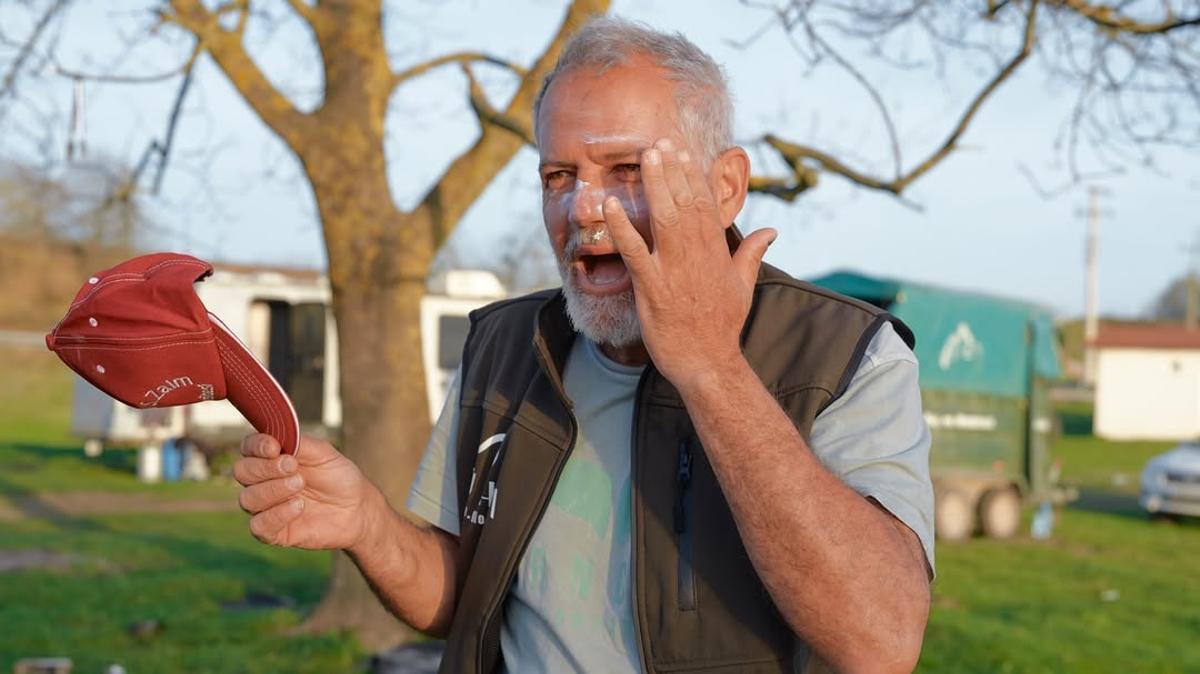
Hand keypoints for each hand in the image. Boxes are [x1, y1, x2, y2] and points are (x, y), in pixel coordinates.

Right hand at [234, 433, 380, 550]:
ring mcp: (266, 507)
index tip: (275, 447)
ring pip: (247, 498)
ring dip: (273, 490)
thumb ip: (300, 443)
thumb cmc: (338, 477)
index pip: (248, 447)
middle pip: (242, 471)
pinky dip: (277, 514)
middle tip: (294, 467)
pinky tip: (299, 506)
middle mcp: (263, 481)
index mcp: (272, 458)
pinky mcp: (273, 531)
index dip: (256, 446)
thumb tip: (276, 436)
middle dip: (266, 468)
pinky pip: (258, 526)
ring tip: (300, 485)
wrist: (357, 508)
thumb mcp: (324, 453)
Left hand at [604, 138, 775, 388]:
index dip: (693, 176)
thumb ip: (752, 253)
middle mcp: (696, 255)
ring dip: (654, 186)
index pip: (705, 204)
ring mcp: (674, 269)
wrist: (708, 363)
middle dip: (672, 171)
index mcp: (716, 251)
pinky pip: (635, 251)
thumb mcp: (744, 285)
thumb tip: (771, 231)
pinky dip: (622, 227)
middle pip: (685, 203)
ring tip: (644, 158)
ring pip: (664, 218)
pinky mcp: (652, 287)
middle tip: (659, 143)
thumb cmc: (722, 326)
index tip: (683, 152)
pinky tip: (610, 205)